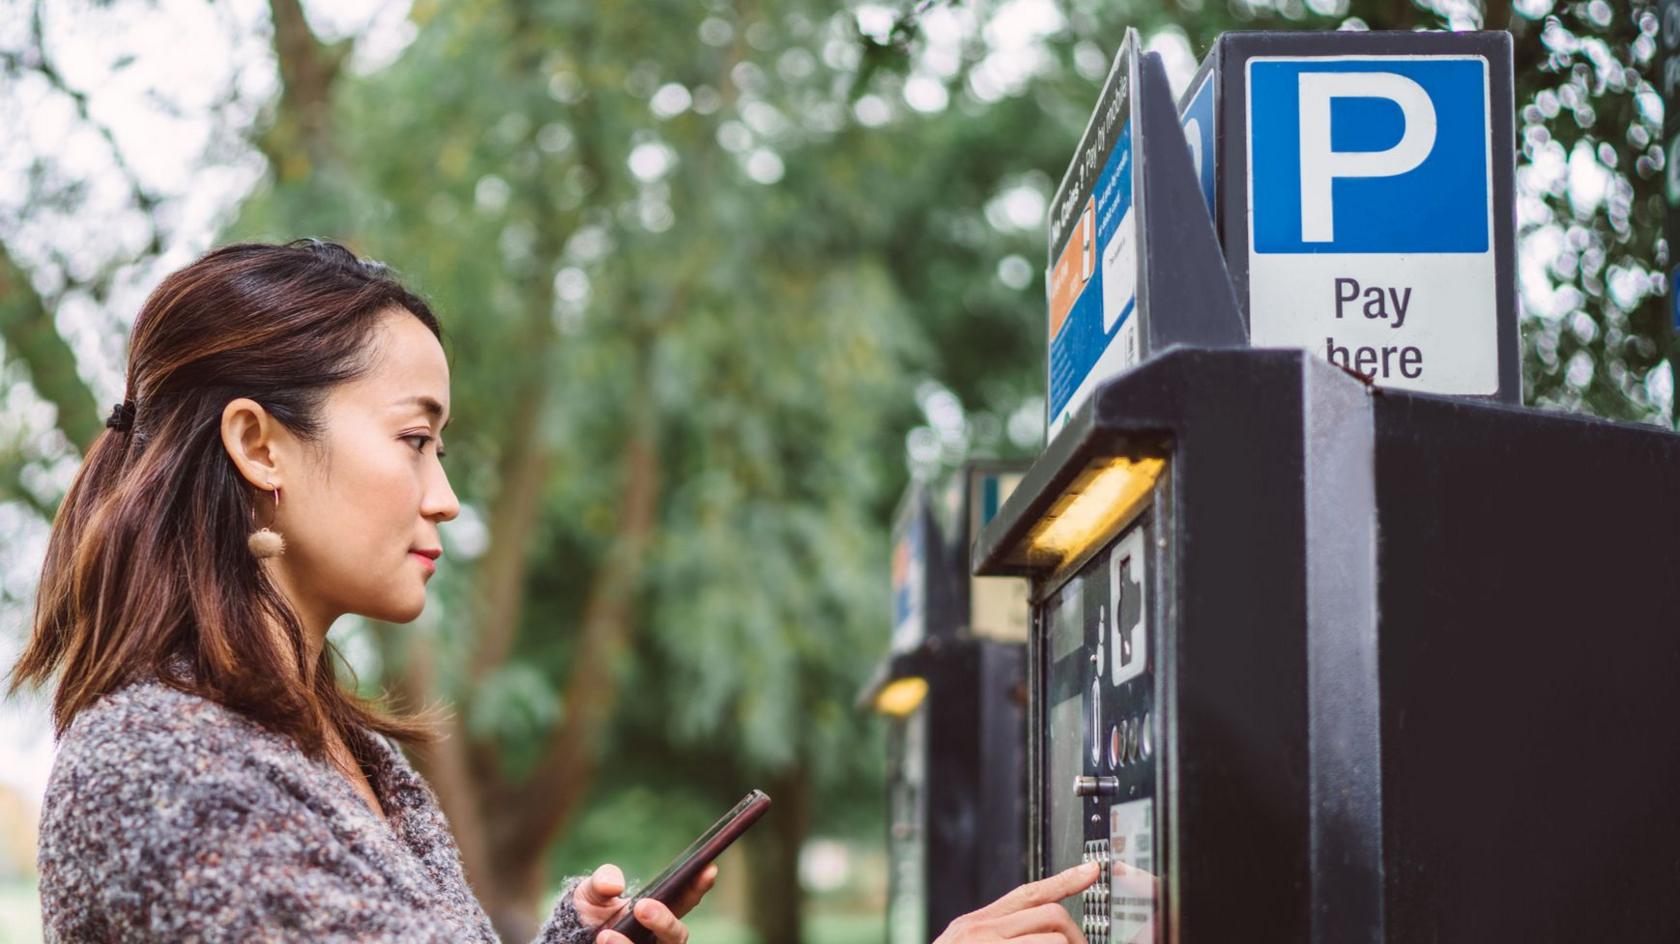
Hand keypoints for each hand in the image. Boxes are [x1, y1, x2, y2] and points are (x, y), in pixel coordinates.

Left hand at [571, 862, 719, 943]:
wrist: (567, 942)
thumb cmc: (587, 916)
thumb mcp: (590, 892)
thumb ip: (602, 880)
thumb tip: (614, 885)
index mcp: (656, 913)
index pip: (685, 900)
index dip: (699, 886)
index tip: (708, 868)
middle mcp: (657, 940)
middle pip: (678, 936)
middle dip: (664, 922)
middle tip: (642, 907)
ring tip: (606, 936)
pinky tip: (604, 942)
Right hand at [932, 861, 1098, 943]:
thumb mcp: (967, 943)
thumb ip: (998, 933)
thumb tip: (1044, 929)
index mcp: (976, 925)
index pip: (1028, 893)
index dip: (1064, 880)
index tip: (1092, 871)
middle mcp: (980, 932)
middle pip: (1051, 915)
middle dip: (1075, 937)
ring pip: (1055, 941)